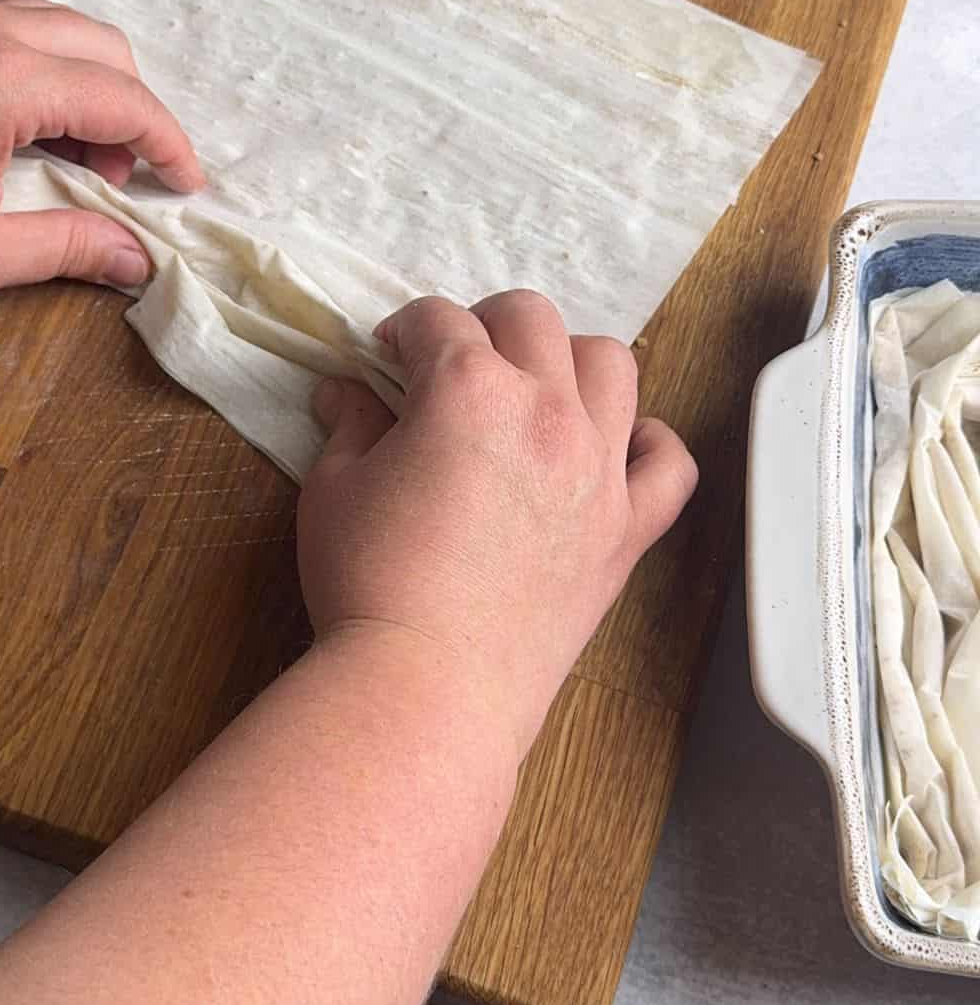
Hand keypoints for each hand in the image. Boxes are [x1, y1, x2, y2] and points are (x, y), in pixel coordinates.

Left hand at [0, 0, 202, 295]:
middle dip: (133, 113)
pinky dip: (54, 70)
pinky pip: (26, 28)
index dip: (167, 145)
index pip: (123, 100)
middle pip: (106, 50)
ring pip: (68, 31)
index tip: (185, 185)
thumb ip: (66, 249)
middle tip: (121, 180)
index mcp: (6, 80)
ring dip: (93, 88)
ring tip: (80, 158)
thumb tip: (133, 261)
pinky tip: (37, 127)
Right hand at [298, 291, 696, 753]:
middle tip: (451, 366)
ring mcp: (598, 468)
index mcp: (467, 389)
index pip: (437, 320)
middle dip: (482, 324)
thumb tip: (345, 390)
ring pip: (610, 364)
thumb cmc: (369, 583)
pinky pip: (669, 463)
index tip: (386, 356)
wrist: (427, 685)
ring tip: (533, 391)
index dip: (403, 329)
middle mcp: (546, 410)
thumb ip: (350, 425)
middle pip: (529, 318)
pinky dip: (648, 443)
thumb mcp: (335, 489)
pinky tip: (613, 448)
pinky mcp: (626, 528)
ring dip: (567, 360)